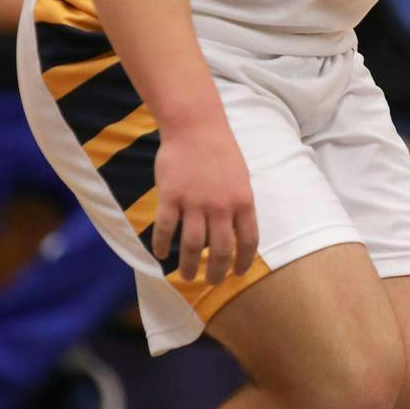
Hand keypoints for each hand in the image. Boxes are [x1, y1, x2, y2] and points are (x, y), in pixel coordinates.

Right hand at [153, 116, 258, 284]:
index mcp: (243, 202)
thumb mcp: (241, 179)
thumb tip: (236, 233)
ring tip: (187, 276)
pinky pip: (166, 229)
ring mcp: (195, 202)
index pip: (247, 242)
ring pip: (193, 246)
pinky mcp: (171, 196)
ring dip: (190, 266)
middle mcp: (221, 207)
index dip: (243, 262)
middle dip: (216, 272)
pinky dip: (163, 245)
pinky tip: (161, 254)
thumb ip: (239, 206)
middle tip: (211, 282)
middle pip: (221, 250)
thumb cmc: (220, 151)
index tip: (237, 274)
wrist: (195, 127)